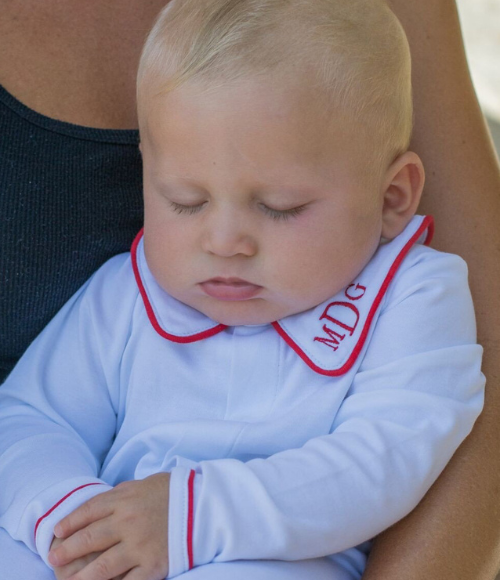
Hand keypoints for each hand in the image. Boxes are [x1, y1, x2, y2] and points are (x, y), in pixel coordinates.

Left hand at [48, 473, 170, 579]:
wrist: (205, 504)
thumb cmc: (175, 492)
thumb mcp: (145, 484)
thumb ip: (122, 494)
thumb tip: (101, 504)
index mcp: (125, 500)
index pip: (89, 511)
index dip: (70, 522)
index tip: (57, 532)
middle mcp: (128, 523)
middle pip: (90, 538)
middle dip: (67, 550)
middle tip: (53, 558)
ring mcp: (140, 545)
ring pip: (101, 566)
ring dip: (80, 576)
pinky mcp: (154, 565)